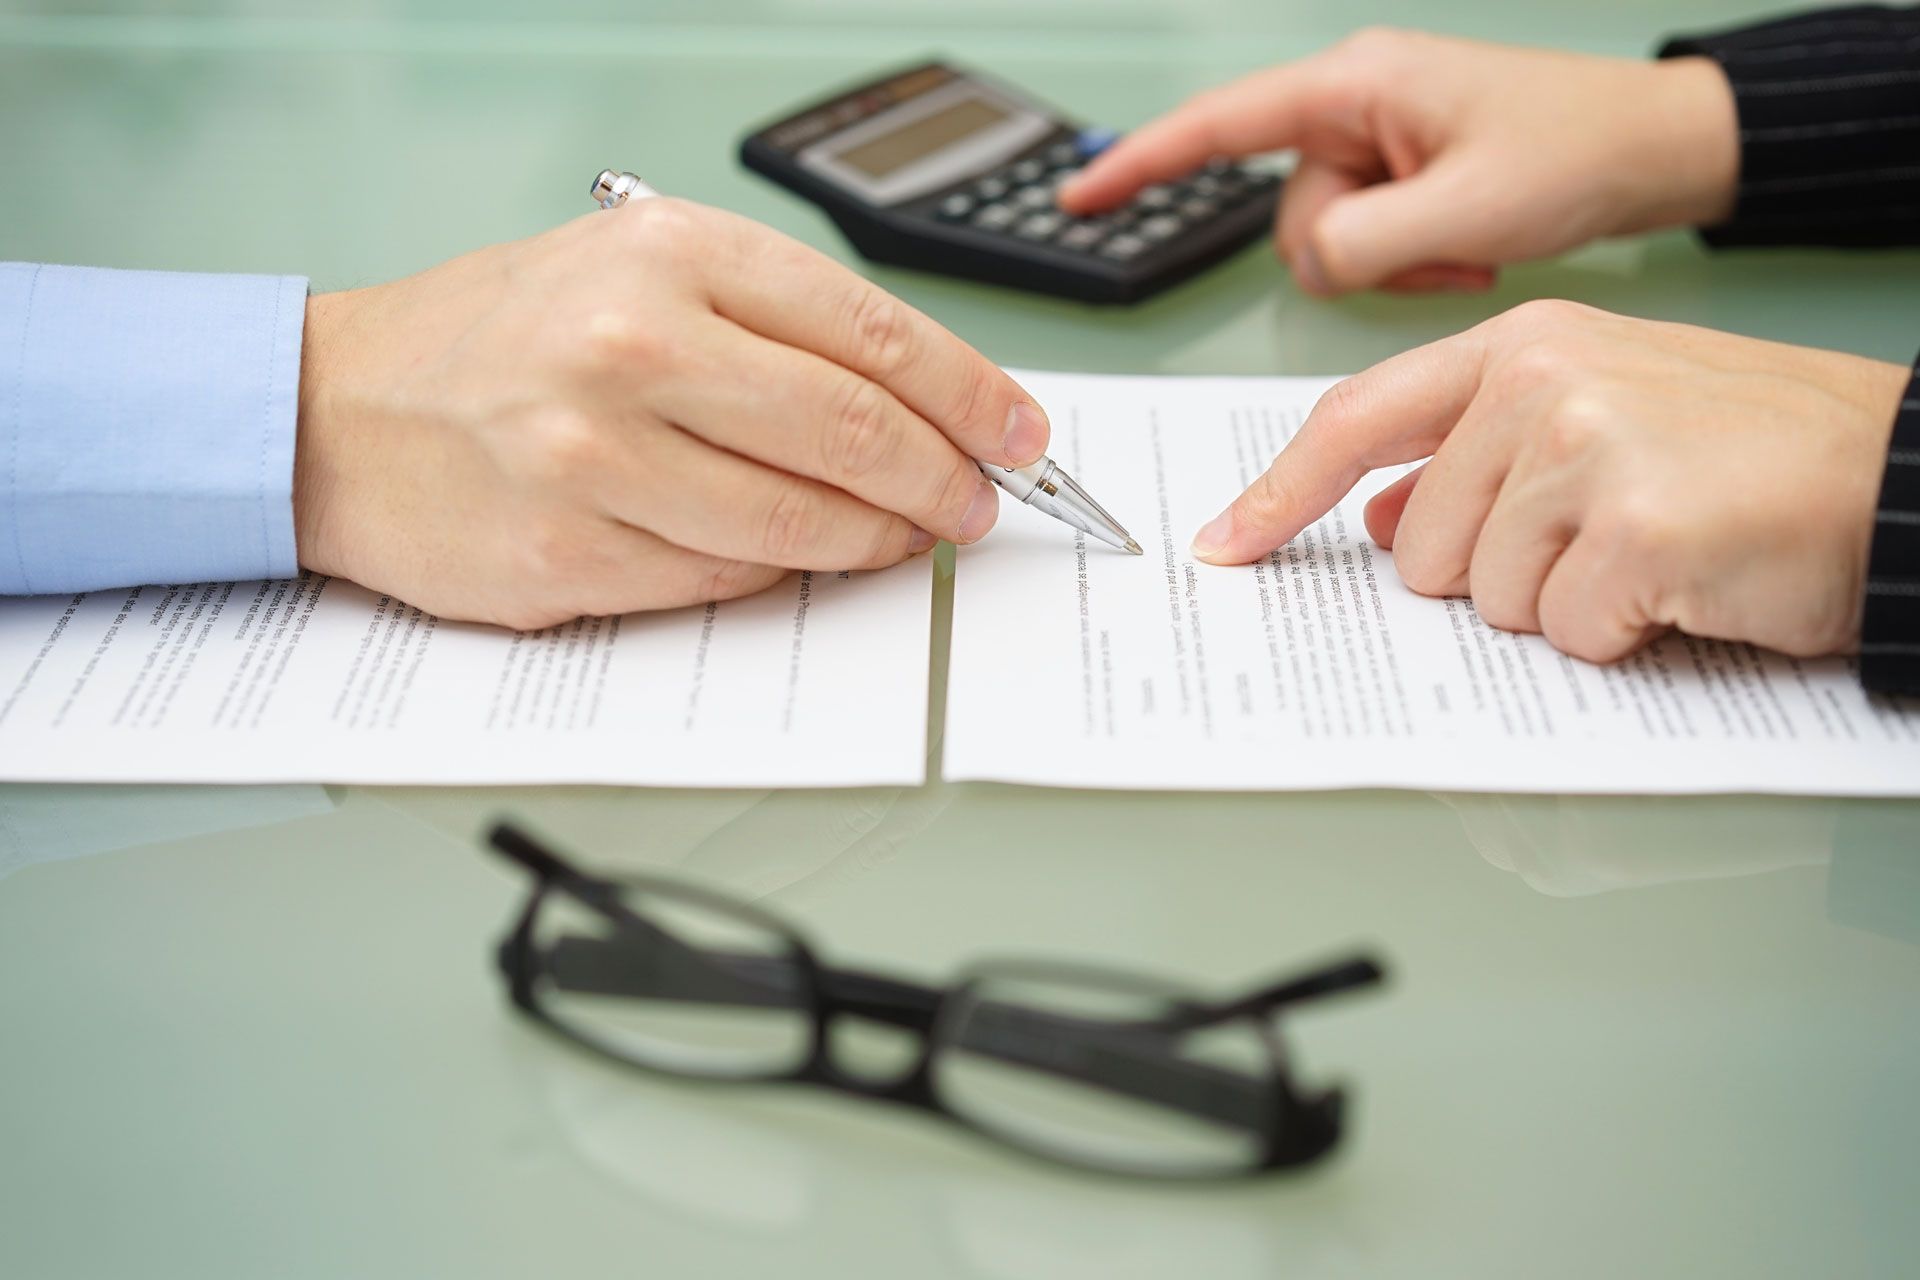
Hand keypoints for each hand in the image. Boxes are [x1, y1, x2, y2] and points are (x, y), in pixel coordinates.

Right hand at [293, 199, 1049, 628]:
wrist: (339, 412)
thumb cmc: (497, 337)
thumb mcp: (633, 270)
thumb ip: (771, 321)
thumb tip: (919, 397)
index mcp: (668, 254)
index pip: (872, 332)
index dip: (970, 395)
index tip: (1019, 435)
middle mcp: (633, 348)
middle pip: (855, 433)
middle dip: (944, 480)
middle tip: (976, 503)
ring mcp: (595, 459)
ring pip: (801, 525)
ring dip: (879, 542)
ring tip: (904, 536)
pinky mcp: (569, 557)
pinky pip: (726, 582)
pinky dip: (782, 574)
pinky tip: (796, 556)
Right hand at [1059, 29, 1738, 294]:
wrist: (1655, 148)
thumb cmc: (1579, 149)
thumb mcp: (1468, 208)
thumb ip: (1366, 243)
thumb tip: (1310, 266)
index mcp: (1356, 85)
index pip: (1219, 127)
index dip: (1143, 164)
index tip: (1082, 196)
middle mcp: (1357, 107)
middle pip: (1291, 214)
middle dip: (1357, 252)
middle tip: (1443, 241)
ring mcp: (1380, 144)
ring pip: (1330, 240)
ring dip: (1394, 263)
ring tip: (1469, 241)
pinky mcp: (1403, 176)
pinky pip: (1369, 241)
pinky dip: (1413, 260)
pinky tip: (1469, 243)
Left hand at [1189, 301, 1906, 661]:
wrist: (1902, 474)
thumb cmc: (1754, 451)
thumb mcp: (1604, 412)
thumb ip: (1478, 453)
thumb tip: (1380, 515)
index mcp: (1523, 347)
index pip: (1359, 420)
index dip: (1281, 492)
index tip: (1227, 545)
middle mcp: (1540, 384)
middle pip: (1423, 550)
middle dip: (1500, 575)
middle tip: (1603, 538)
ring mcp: (1583, 450)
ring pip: (1490, 600)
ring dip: (1567, 605)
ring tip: (1653, 552)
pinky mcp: (1632, 527)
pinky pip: (1568, 633)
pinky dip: (1624, 635)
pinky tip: (1682, 585)